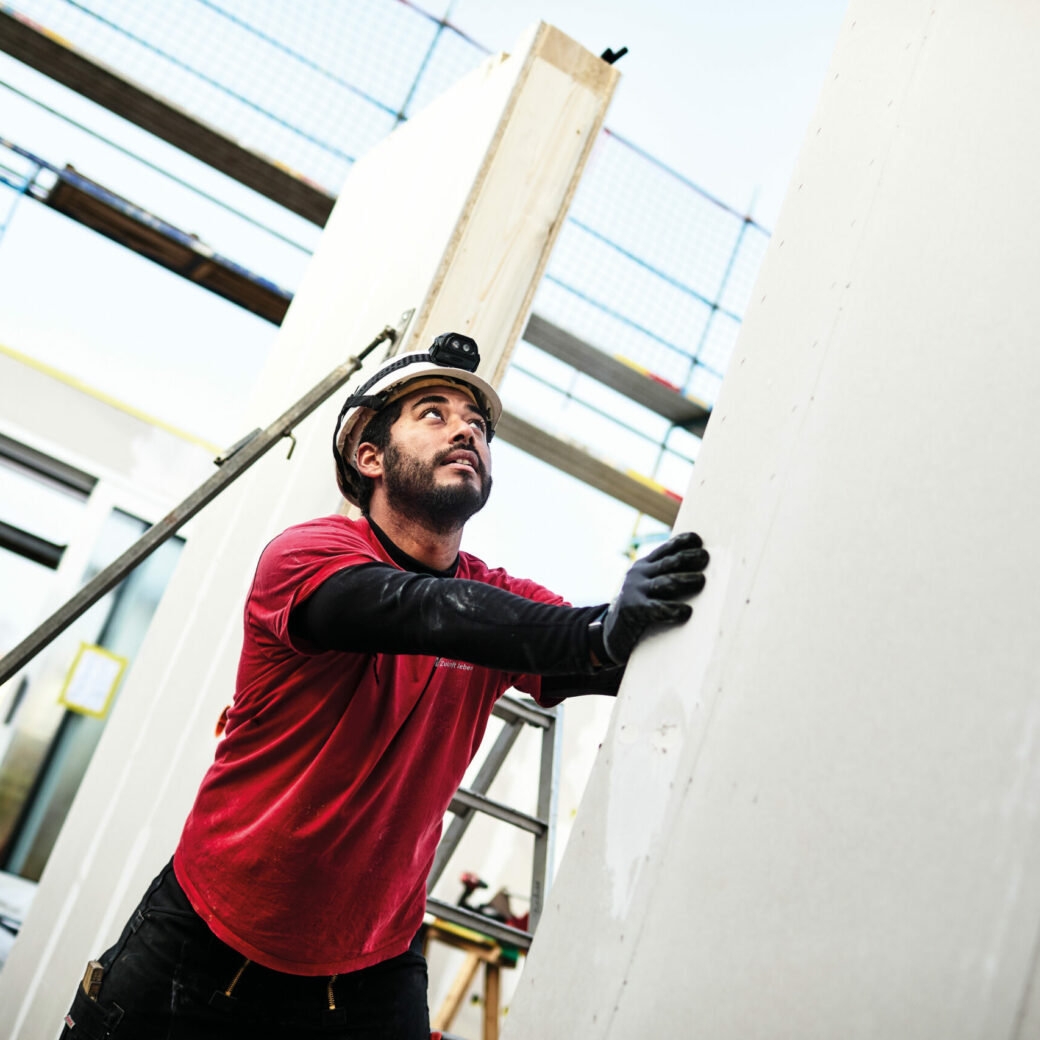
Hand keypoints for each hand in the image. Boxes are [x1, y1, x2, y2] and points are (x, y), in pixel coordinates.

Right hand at [601, 531, 707, 663]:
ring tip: (700, 580)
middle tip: (705, 557)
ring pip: (666, 582)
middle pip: (668, 562)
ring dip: (685, 580)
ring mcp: (635, 590)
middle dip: (688, 558)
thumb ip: (666, 577)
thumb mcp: (648, 587)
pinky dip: (673, 609)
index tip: (698, 540)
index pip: (665, 550)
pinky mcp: (633, 610)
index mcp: (644, 566)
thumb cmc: (640, 608)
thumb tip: (701, 573)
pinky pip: (657, 608)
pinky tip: (686, 611)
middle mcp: (639, 574)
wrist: (612, 632)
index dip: (681, 542)